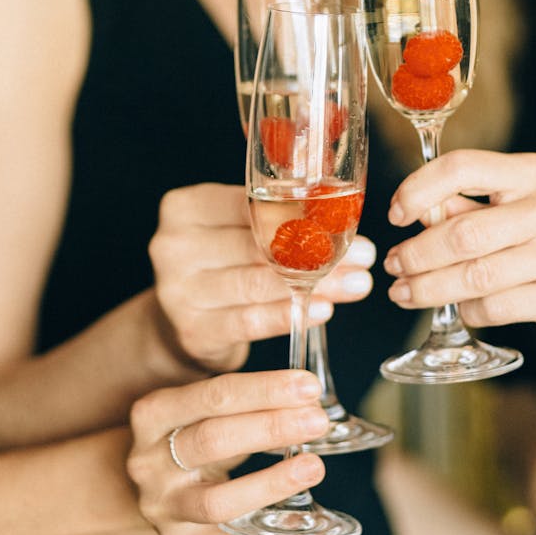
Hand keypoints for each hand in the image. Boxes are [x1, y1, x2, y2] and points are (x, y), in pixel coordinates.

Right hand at [127, 370, 329, 534]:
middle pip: (213, 441)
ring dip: (272, 484)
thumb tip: (308, 395)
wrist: (149, 481)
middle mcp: (150, 461)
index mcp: (154, 414)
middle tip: (317, 420)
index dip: (264, 390)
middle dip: (271, 429)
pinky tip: (315, 527)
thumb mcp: (196, 406)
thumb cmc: (187, 433)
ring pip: (217, 501)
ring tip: (314, 467)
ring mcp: (163, 505)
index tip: (308, 386)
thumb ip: (243, 399)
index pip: (213, 396)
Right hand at [150, 183, 374, 371]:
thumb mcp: (232, 231)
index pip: (249, 205)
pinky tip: (320, 310)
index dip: (303, 214)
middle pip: (257, 245)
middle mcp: (173, 246)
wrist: (178, 324)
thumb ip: (269, 218)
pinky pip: (250, 320)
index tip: (345, 222)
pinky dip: (288, 315)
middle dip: (317, 252)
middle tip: (362, 257)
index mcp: (185, 208)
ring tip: (354, 284)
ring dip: (313, 285)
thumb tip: (340, 217)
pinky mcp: (192, 329)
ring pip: (257, 283)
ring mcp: (177, 290)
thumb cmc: (219, 267)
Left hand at [383, 149, 535, 339]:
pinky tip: (458, 309)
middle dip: (415, 254)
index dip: (417, 189)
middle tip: (393, 266)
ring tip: (405, 293)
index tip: (395, 213)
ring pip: (474, 275)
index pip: (461, 167)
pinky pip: (496, 308)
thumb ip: (473, 203)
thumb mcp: (527, 201)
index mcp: (532, 173)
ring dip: (429, 289)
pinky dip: (467, 312)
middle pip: (461, 232)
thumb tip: (417, 211)